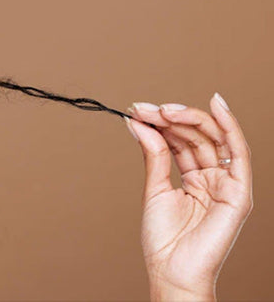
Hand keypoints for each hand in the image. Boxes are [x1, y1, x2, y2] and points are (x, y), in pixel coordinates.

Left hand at [124, 93, 252, 300]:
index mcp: (193, 179)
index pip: (179, 141)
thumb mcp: (154, 189)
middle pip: (195, 136)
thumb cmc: (163, 239)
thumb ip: (154, 154)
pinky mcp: (239, 191)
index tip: (136, 110)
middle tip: (144, 109)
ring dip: (189, 118)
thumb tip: (138, 123)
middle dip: (169, 118)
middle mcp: (212, 178)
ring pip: (213, 138)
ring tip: (162, 110)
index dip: (159, 124)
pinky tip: (216, 103)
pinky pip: (239, 152)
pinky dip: (229, 126)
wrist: (171, 271)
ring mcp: (226, 183)